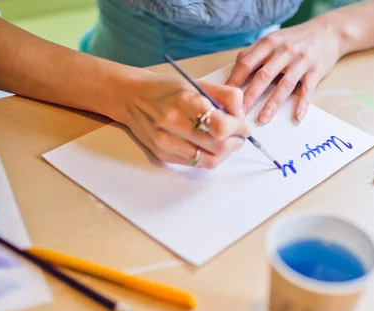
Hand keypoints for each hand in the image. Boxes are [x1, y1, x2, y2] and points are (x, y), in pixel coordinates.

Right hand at [110, 72, 248, 168]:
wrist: (131, 98)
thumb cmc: (167, 90)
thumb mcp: (196, 83)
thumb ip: (224, 95)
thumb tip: (242, 114)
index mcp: (185, 101)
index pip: (221, 125)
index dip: (238, 128)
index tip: (242, 125)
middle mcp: (173, 123)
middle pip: (218, 146)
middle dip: (235, 142)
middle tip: (238, 135)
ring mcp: (167, 142)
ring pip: (209, 160)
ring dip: (224, 153)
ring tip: (226, 142)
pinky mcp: (163, 155)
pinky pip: (195, 164)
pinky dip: (209, 157)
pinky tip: (209, 146)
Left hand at [225, 19, 343, 123]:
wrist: (328, 32)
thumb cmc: (296, 39)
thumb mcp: (273, 39)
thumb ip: (254, 54)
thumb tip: (234, 73)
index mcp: (269, 43)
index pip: (247, 62)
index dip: (235, 80)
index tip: (226, 97)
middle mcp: (284, 51)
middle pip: (263, 76)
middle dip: (250, 96)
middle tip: (240, 113)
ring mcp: (301, 61)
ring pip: (284, 85)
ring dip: (272, 104)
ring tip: (262, 119)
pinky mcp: (316, 71)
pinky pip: (307, 90)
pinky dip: (302, 104)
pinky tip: (296, 117)